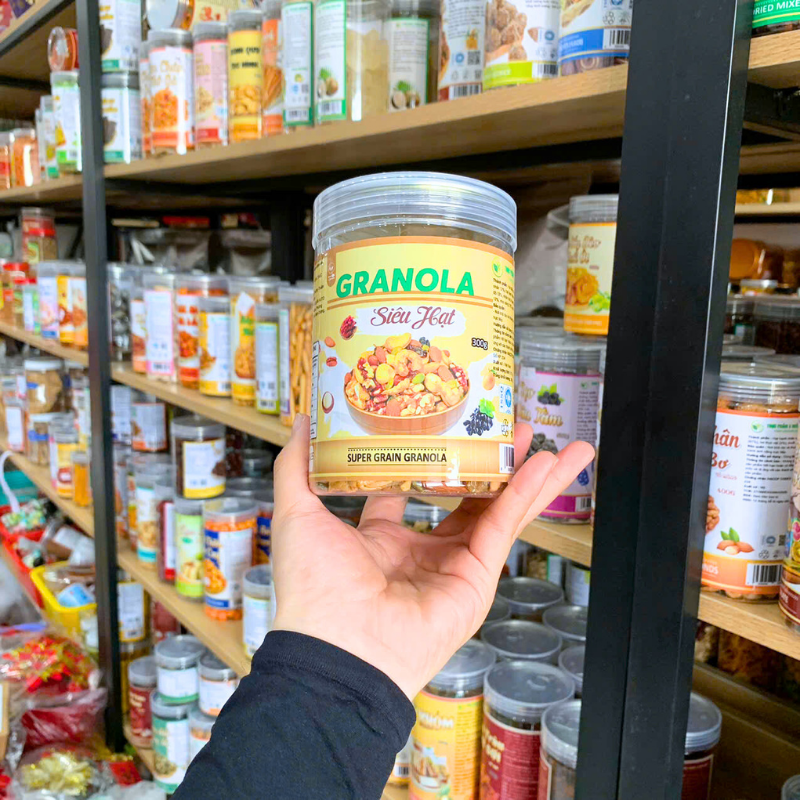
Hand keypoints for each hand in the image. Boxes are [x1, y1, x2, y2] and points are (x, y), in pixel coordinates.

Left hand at [271, 415, 593, 699]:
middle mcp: (423, 552)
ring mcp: (454, 567)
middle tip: (516, 428)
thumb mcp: (298, 512)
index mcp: (382, 538)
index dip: (433, 456)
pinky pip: (504, 528)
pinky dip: (526, 496)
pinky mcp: (477, 579)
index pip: (415, 488)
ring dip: (532, 479)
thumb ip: (298, 465)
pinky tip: (546, 466)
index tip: (448, 424)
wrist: (337, 645)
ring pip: (500, 511)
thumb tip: (299, 420)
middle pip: (471, 496)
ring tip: (562, 446)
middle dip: (497, 463)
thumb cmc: (313, 586)